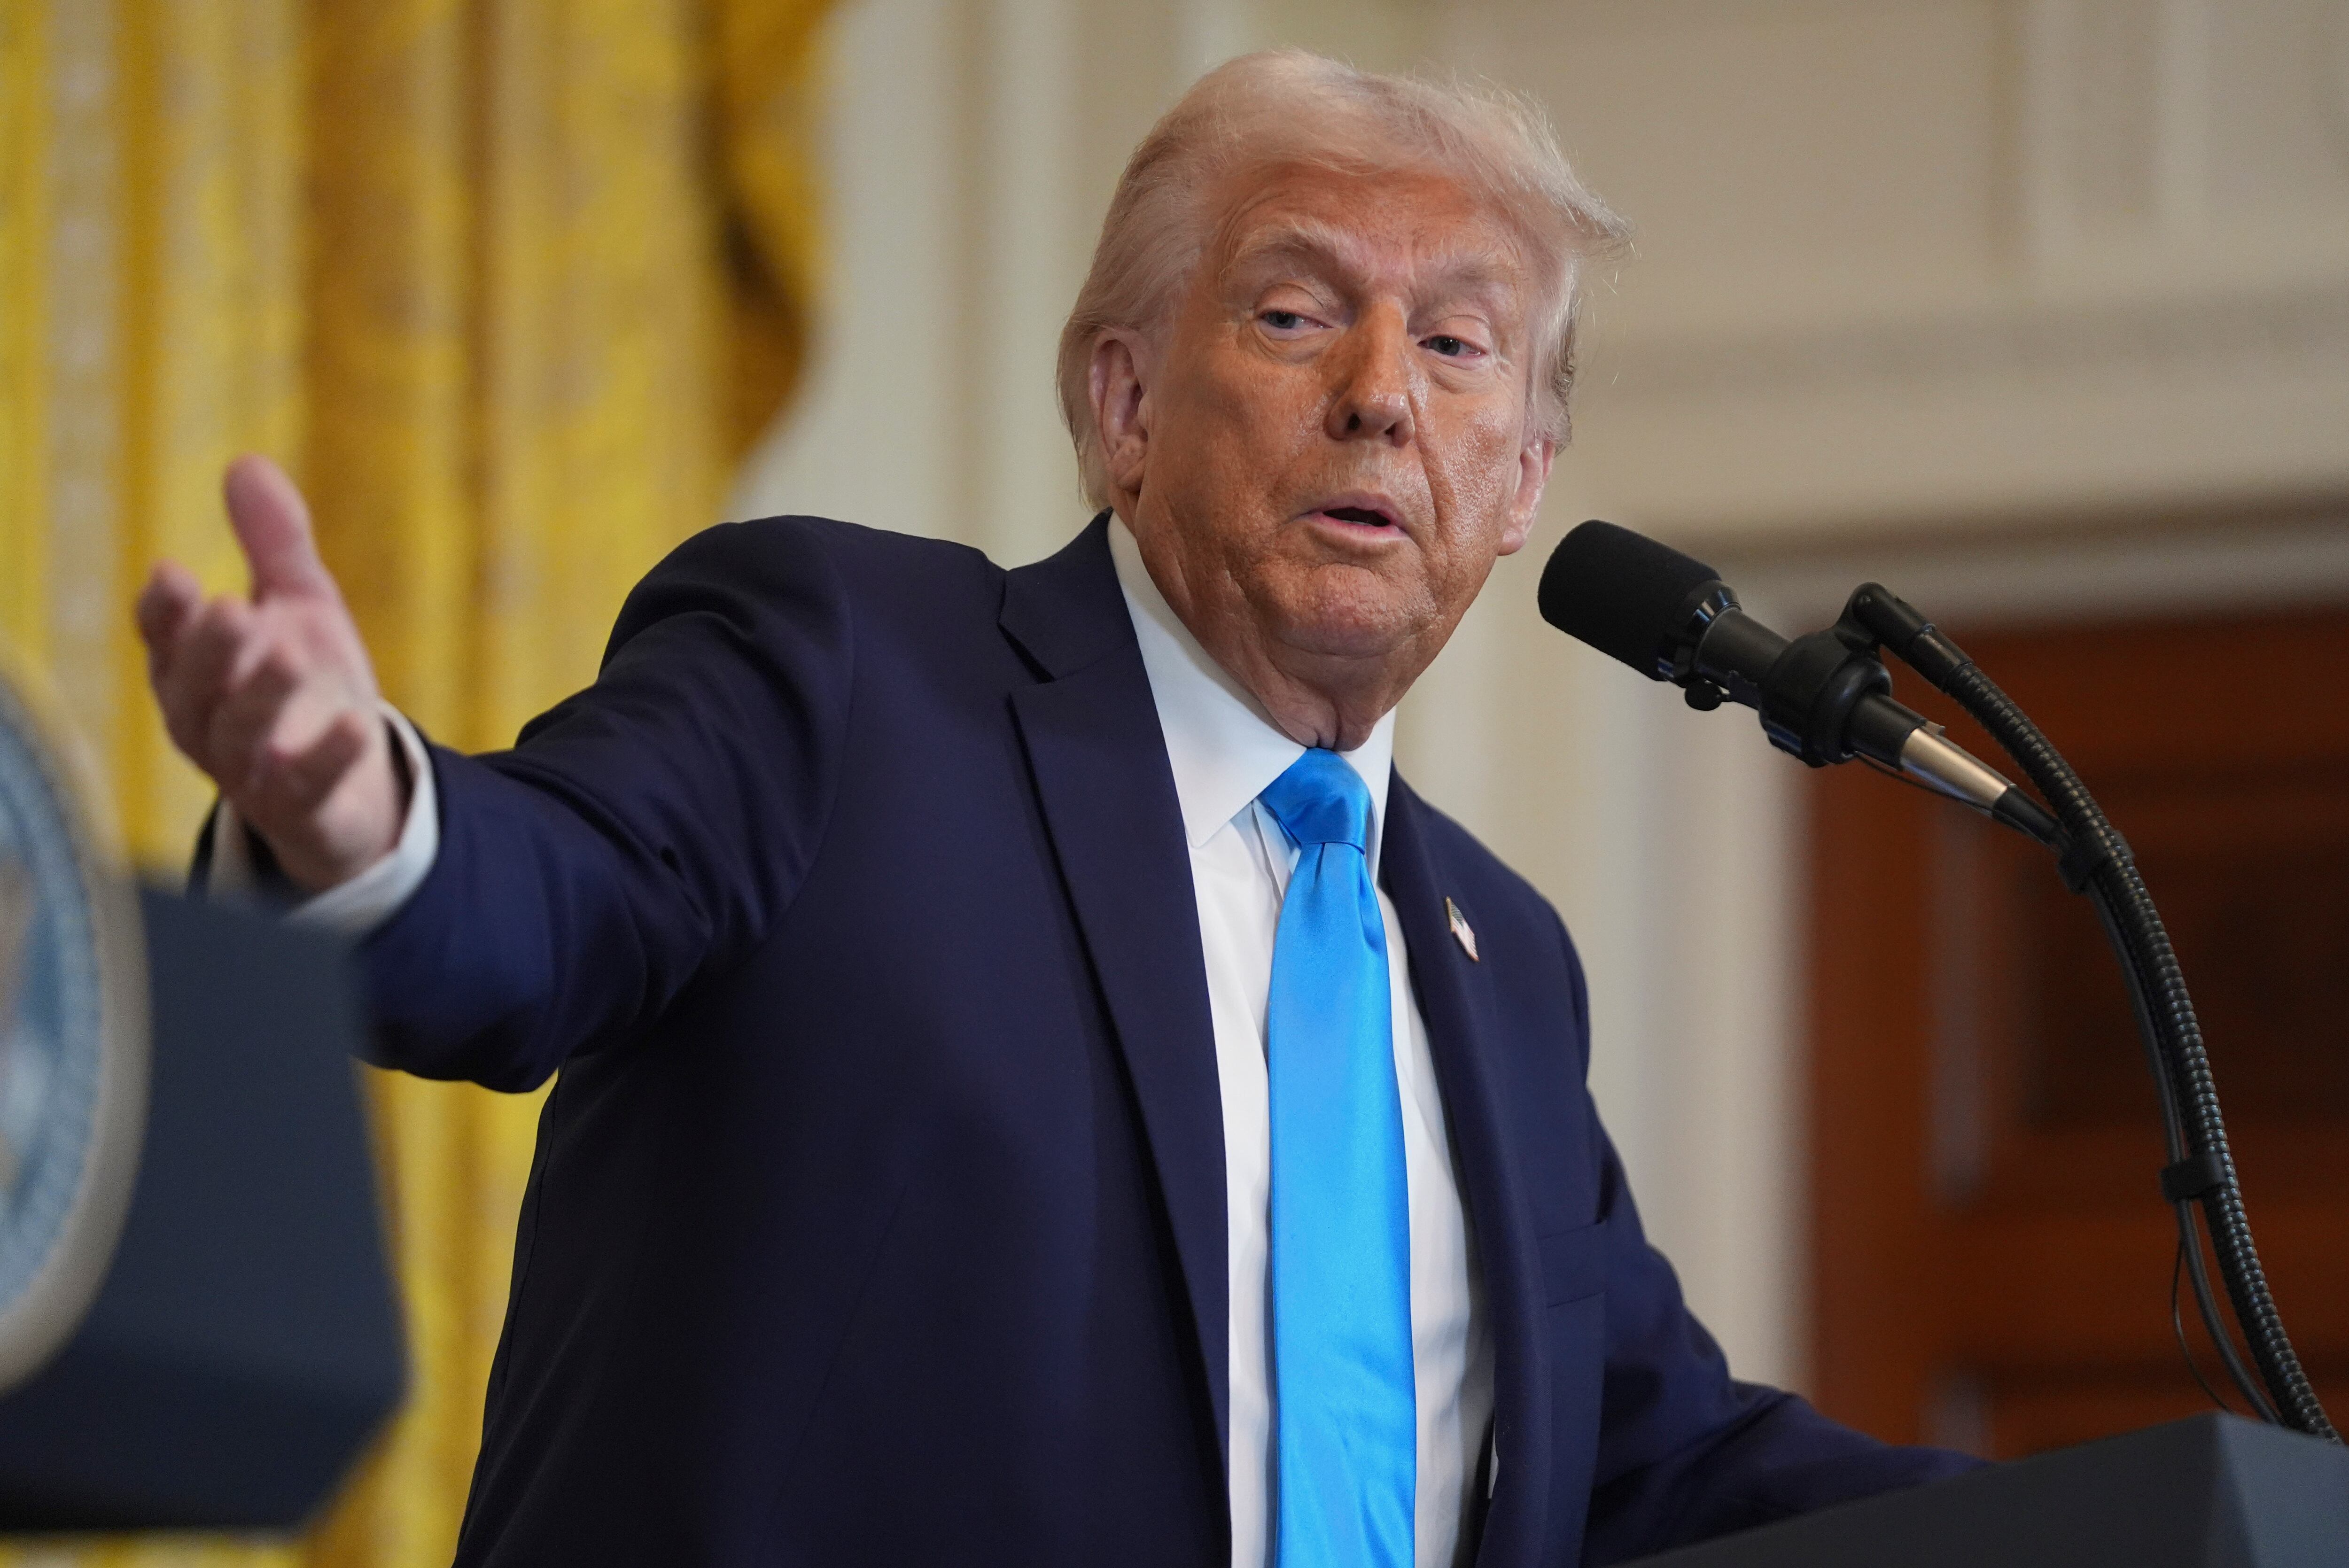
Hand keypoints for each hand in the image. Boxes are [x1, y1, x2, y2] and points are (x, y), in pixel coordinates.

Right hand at [136, 455, 406, 894]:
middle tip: (229, 609)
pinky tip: (356, 725)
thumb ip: (275, 544)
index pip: (164, 638)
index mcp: (195, 670)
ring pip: (238, 738)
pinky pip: (306, 787)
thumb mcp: (300, 607)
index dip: (164, 612)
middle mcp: (206, 722)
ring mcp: (248, 772)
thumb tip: (245, 462)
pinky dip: (327, 758)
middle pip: (193, 688)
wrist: (352, 783)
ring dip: (261, 698)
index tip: (173, 574)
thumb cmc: (308, 689)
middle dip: (208, 651)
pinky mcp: (299, 808)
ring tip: (289, 655)